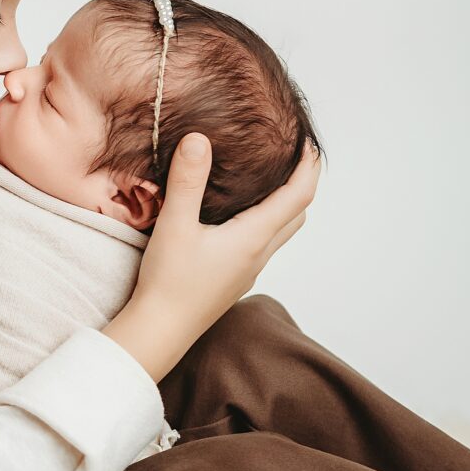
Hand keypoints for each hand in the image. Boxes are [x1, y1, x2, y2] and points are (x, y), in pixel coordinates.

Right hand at [129, 133, 321, 341]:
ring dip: (284, 205)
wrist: (161, 331)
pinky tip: (238, 216)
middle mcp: (259, 254)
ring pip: (280, 232)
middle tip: (293, 157)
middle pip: (297, 215)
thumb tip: (199, 139)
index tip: (308, 141)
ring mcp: (248, 270)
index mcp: (254, 237)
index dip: (309, 166)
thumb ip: (187, 180)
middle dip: (302, 183)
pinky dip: (264, 222)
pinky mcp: (233, 280)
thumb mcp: (175, 224)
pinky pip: (261, 245)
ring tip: (268, 181)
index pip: (298, 195)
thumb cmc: (169, 282)